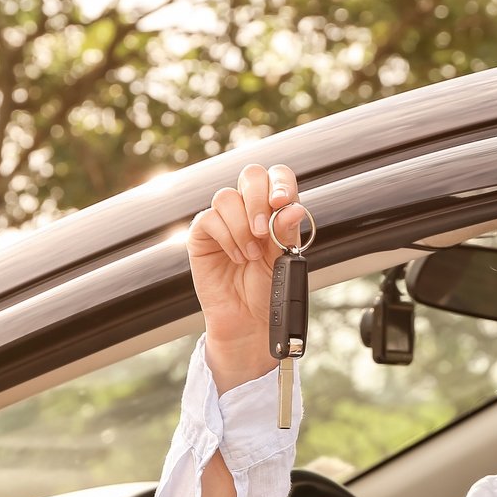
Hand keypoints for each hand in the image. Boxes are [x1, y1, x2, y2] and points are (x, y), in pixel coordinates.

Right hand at [187, 163, 305, 391]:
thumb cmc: (268, 289)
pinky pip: (210, 218)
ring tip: (249, 255)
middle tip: (262, 231)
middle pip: (251, 176)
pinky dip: (226, 237)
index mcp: (274, 210)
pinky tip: (235, 257)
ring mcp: (224, 220)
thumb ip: (287, 233)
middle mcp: (249, 209)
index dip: (280, 182)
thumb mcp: (284, 260)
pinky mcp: (202, 234)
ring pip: (227, 197)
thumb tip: (293, 208)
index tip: (281, 202)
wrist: (248, 320)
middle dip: (258, 200)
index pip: (278, 177)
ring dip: (241, 226)